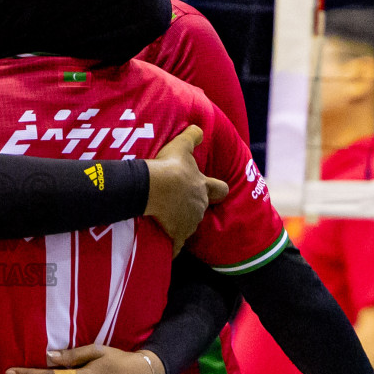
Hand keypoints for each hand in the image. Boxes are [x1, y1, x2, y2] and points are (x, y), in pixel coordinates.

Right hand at [144, 126, 228, 251]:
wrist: (152, 188)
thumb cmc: (169, 167)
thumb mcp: (181, 146)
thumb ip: (192, 136)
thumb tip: (200, 127)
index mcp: (204, 187)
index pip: (221, 190)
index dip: (216, 189)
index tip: (208, 189)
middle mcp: (200, 206)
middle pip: (201, 209)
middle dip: (191, 206)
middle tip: (175, 201)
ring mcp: (189, 223)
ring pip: (188, 226)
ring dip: (179, 222)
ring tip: (162, 216)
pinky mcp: (176, 236)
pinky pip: (176, 246)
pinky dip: (171, 245)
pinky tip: (162, 242)